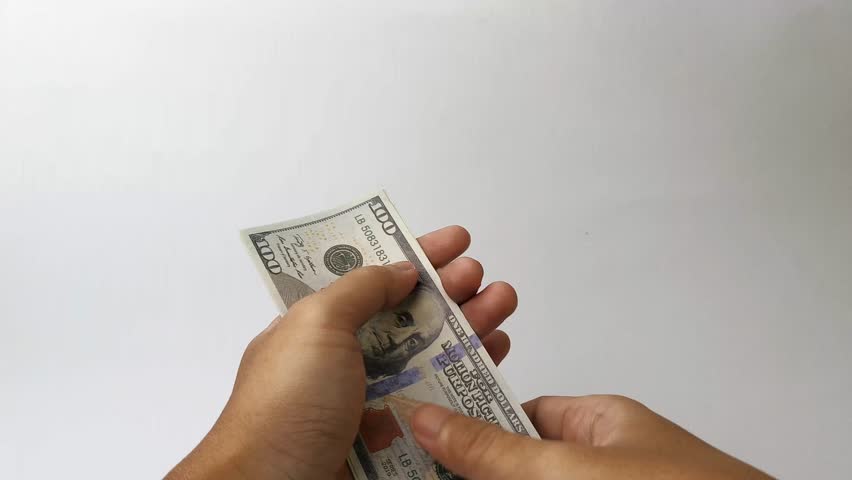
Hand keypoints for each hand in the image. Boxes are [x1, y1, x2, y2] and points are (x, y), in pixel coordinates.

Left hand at [166, 226, 518, 479]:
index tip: (454, 240)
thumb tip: (401, 268)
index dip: (413, 254)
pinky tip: (493, 355)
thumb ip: (360, 290)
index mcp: (320, 328)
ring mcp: (371, 400)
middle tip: (480, 273)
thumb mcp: (316, 326)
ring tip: (502, 303)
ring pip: (431, 354)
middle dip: (449, 288)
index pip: (372, 278)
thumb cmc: (286, 406)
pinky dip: (469, 375)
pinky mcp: (394, 437)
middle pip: (409, 314)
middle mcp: (347, 360)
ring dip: (469, 325)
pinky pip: (439, 399)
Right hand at [411, 395, 774, 478]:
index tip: (418, 438)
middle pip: (517, 466)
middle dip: (470, 470)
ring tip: (431, 479)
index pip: (516, 416)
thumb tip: (428, 418)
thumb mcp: (570, 469)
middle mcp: (602, 465)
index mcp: (598, 424)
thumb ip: (495, 450)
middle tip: (414, 471)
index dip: (466, 427)